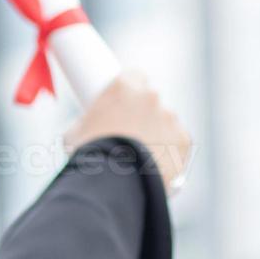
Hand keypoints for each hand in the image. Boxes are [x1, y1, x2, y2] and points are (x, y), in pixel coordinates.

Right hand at [65, 72, 192, 191]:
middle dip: (141, 115)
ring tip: (138, 159)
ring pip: (165, 123)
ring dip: (156, 135)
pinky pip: (178, 144)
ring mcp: (170, 118)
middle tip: (126, 136)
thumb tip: (91, 128)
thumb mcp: (75, 132)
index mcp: (124, 86)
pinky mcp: (184, 141)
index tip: (122, 104)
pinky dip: (169, 153)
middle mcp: (151, 97)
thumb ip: (91, 121)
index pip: (134, 76)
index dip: (129, 91)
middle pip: (151, 101)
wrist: (112, 183)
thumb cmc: (88, 157)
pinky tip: (153, 167)